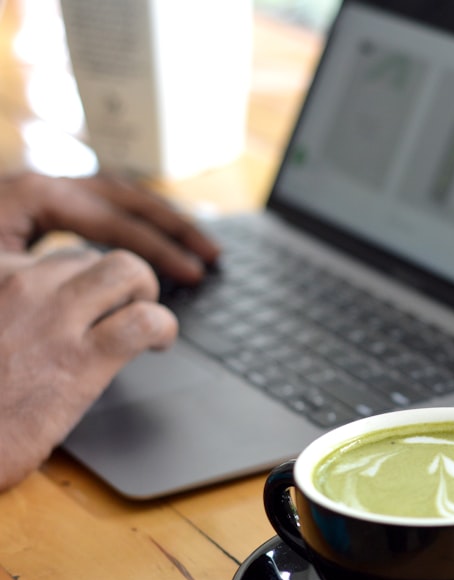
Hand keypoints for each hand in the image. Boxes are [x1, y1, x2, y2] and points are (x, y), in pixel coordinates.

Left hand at [0, 173, 219, 283]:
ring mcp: (38, 205)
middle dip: (171, 228)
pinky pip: (100, 220)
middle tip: (212, 256)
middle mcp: (35, 191)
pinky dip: (134, 235)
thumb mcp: (9, 283)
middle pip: (122, 198)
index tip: (191, 273)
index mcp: (26, 195)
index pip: (111, 215)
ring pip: (115, 204)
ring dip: (159, 228)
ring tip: (197, 253)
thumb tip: (128, 292)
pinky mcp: (38, 223)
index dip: (157, 246)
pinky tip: (156, 258)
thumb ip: (65, 277)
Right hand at [0, 248, 176, 490]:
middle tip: (120, 312)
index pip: (51, 257)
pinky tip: (158, 343)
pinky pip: (145, 320)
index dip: (75, 283)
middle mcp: (15, 284)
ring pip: (126, 269)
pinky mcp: (81, 359)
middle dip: (113, 283)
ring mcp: (51, 318)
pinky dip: (163, 327)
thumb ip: (6, 314)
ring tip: (142, 321)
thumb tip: (43, 318)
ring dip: (144, 292)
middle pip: (90, 257)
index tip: (82, 306)